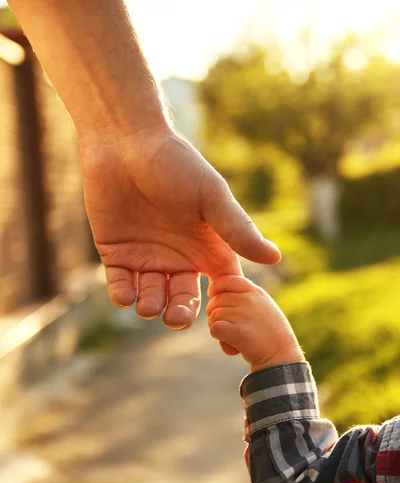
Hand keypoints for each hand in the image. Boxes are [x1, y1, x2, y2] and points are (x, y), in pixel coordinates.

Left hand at [79, 127, 280, 329]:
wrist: (125, 141)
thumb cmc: (175, 163)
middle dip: (181, 313)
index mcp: (207, 247)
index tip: (221, 321)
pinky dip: (123, 295)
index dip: (223, 305)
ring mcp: (147, 257)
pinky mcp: (116, 254)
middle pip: (184, 299)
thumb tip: (274, 257)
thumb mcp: (211, 196)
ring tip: (149, 306)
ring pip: (152, 297)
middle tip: (176, 318)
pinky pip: (120, 285)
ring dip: (151, 306)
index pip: (221, 286)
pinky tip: (125, 296)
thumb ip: (237, 229)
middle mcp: (179, 257)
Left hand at [207, 275, 303, 371]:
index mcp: (256, 292)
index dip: (216, 287)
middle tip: (225, 325)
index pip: (228, 280)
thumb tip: (219, 293)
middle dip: (215, 313)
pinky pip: (214, 328)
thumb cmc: (272, 334)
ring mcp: (243, 314)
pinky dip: (218, 336)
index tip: (213, 296)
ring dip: (217, 326)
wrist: (281, 356)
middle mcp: (249, 300)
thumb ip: (247, 297)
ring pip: (214, 315)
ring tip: (230, 336)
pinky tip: (229, 342)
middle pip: (217, 300)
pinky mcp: (237, 331)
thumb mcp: (264, 306)